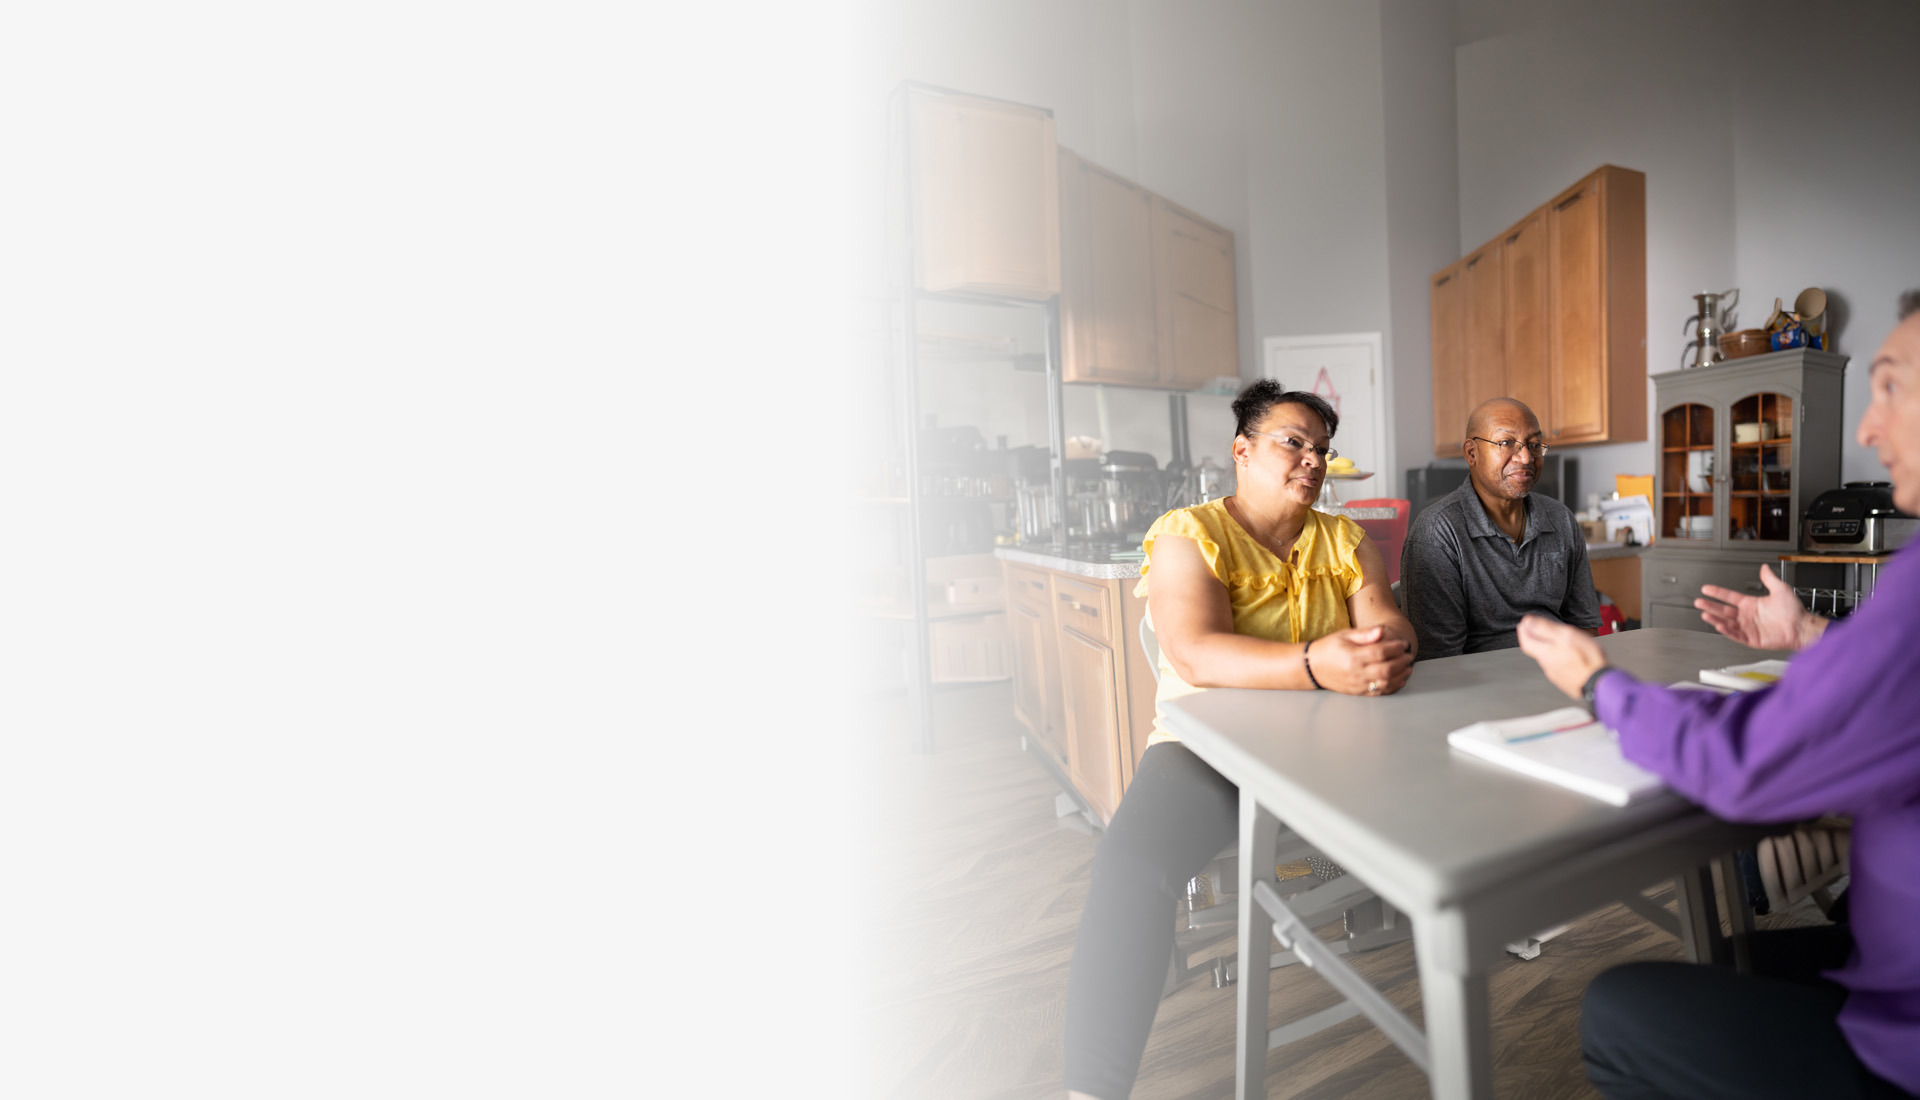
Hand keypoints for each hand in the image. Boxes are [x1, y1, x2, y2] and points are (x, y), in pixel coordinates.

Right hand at [1309, 625, 1413, 695]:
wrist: (1312, 667)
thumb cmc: (1329, 648)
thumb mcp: (1344, 635)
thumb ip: (1364, 634)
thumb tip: (1382, 631)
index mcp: (1352, 656)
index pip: (1380, 652)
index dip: (1395, 648)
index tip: (1403, 644)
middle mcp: (1356, 672)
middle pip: (1386, 669)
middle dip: (1401, 662)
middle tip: (1408, 655)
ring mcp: (1357, 684)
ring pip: (1385, 683)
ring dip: (1400, 676)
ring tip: (1408, 667)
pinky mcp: (1358, 692)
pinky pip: (1379, 692)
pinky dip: (1393, 687)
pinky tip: (1400, 679)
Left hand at [1517, 614, 1607, 699]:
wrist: (1600, 683)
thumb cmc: (1587, 659)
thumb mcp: (1566, 636)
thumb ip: (1545, 628)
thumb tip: (1528, 622)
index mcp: (1545, 654)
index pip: (1526, 642)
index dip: (1523, 632)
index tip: (1523, 624)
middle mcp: (1548, 666)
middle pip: (1536, 651)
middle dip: (1534, 639)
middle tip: (1534, 629)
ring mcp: (1556, 675)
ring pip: (1547, 659)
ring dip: (1547, 649)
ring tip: (1553, 641)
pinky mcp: (1566, 681)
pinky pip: (1557, 667)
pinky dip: (1558, 659)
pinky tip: (1566, 656)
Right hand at [1695, 565, 1825, 651]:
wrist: (1801, 628)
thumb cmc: (1794, 611)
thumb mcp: (1781, 589)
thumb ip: (1769, 579)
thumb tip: (1764, 567)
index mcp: (1751, 604)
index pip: (1729, 597)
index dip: (1718, 593)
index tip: (1707, 589)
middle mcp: (1747, 616)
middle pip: (1724, 610)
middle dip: (1710, 606)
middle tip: (1699, 602)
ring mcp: (1748, 628)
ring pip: (1727, 623)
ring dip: (1715, 619)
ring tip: (1705, 614)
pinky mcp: (1752, 639)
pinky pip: (1736, 635)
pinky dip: (1727, 631)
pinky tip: (1719, 626)